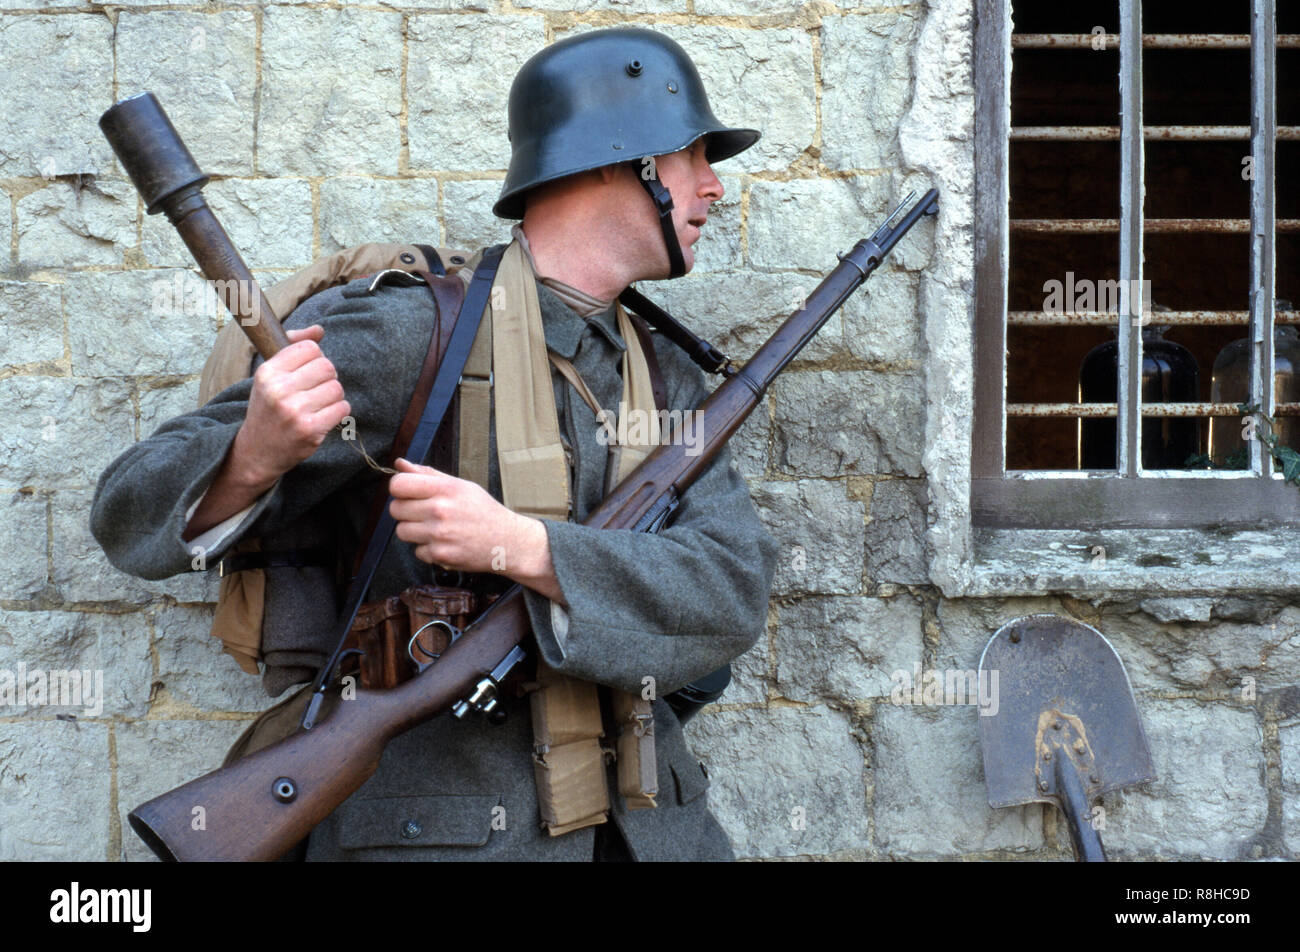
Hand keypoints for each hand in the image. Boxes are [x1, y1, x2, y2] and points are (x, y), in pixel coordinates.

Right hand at [235, 325, 350, 484]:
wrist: (256, 451)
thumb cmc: (268, 409)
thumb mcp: (270, 376)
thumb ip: (293, 348)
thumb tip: (319, 330)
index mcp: (268, 372)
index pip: (310, 348)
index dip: (315, 359)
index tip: (307, 373)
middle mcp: (278, 390)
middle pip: (327, 367)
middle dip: (327, 378)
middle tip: (316, 390)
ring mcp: (294, 411)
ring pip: (337, 388)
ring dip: (333, 397)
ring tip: (318, 405)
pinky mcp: (309, 430)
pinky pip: (342, 408)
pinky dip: (338, 412)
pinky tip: (323, 417)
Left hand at [388, 458, 564, 603]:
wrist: (508, 541)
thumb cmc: (483, 511)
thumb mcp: (461, 486)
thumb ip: (428, 475)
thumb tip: (399, 464)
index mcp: (445, 489)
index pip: (399, 484)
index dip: (399, 489)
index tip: (408, 493)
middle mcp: (440, 510)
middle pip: (395, 509)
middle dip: (405, 511)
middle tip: (423, 513)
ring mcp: (439, 534)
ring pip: (402, 531)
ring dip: (414, 531)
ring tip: (434, 529)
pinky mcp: (440, 556)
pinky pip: (417, 551)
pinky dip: (427, 549)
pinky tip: (444, 543)